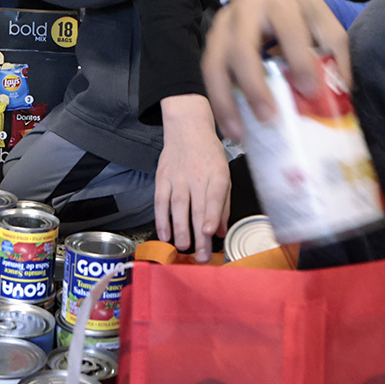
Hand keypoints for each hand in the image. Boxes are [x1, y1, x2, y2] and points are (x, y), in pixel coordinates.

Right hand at [155, 94, 231, 261]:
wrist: (187, 128)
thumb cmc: (208, 154)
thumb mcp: (224, 174)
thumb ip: (223, 205)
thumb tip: (222, 232)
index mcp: (217, 175)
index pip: (215, 197)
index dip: (212, 215)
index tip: (211, 232)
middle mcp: (197, 177)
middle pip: (197, 209)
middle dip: (199, 235)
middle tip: (201, 256)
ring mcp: (178, 178)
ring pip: (177, 207)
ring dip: (179, 230)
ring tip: (183, 248)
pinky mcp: (162, 179)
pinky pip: (160, 202)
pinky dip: (161, 220)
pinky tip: (164, 235)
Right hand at [202, 0, 347, 140]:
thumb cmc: (299, 10)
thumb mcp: (323, 23)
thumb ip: (335, 54)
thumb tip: (340, 93)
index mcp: (279, 1)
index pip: (288, 30)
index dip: (299, 61)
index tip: (309, 91)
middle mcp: (244, 10)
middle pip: (242, 48)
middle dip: (253, 86)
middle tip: (269, 118)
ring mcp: (222, 26)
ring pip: (214, 64)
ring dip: (225, 101)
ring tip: (239, 133)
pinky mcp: (212, 42)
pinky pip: (209, 74)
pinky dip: (218, 102)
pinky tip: (231, 127)